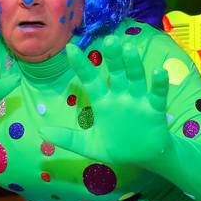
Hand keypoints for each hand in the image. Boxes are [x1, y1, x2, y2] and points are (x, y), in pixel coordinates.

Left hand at [38, 36, 170, 166]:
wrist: (143, 159)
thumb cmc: (116, 147)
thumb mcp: (88, 145)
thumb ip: (67, 138)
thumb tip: (41, 131)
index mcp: (103, 100)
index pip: (90, 78)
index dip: (81, 64)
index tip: (70, 48)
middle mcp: (120, 95)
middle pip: (116, 72)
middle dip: (113, 57)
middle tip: (109, 41)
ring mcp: (138, 100)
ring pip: (135, 78)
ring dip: (132, 64)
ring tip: (129, 49)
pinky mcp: (154, 109)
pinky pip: (157, 94)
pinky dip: (159, 84)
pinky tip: (159, 72)